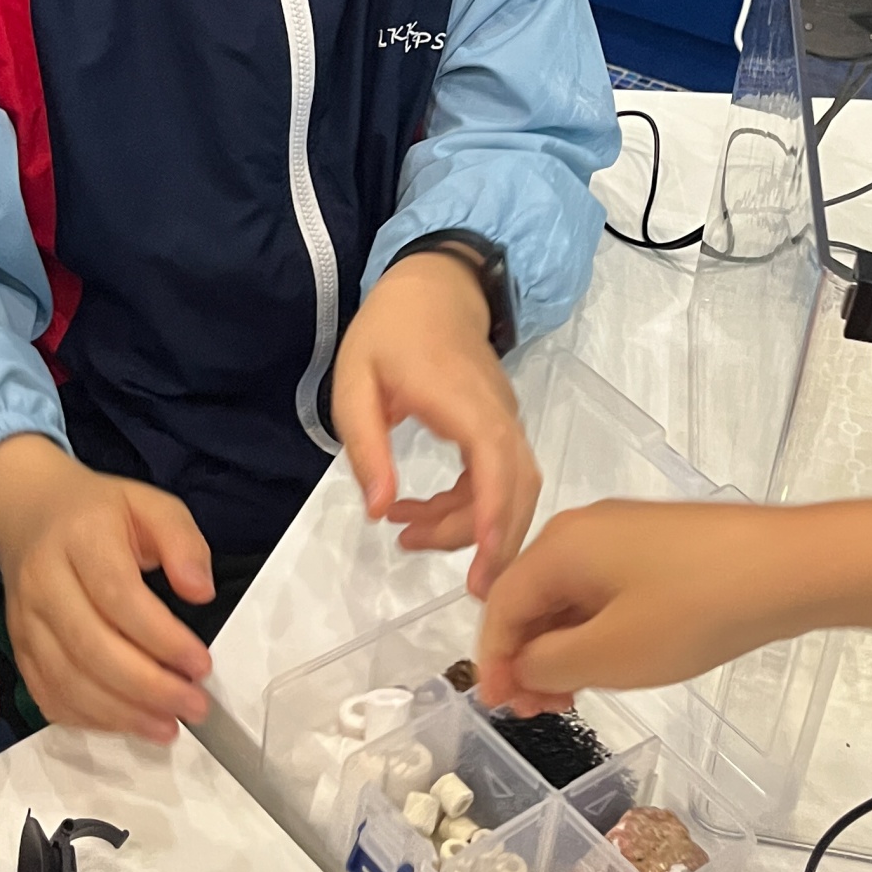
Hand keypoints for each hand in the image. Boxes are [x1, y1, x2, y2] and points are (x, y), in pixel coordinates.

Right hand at [0, 434, 213, 738]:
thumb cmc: (100, 513)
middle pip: (91, 648)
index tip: (201, 665)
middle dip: (148, 687)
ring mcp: (25, 621)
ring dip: (121, 713)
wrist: (29, 513)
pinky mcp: (20, 649)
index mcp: (81, 538)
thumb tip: (201, 591)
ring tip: (168, 726)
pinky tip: (128, 723)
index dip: (161, 638)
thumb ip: (183, 543)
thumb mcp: (152, 505)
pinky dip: (89, 719)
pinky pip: (49, 695)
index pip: (119, 597)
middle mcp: (44, 582)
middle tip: (194, 705)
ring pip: (67, 681)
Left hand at [332, 252, 539, 595]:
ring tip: (410, 537)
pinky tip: (421, 515)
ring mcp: (506, 419)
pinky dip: (472, 508)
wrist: (434, 288)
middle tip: (454, 584)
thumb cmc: (388, 332)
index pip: (493, 460)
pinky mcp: (502, 428)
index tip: (485, 563)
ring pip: (514, 488)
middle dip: (492, 541)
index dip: (492, 514)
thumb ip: (367, 446)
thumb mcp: (354, 384)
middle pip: (516, 486)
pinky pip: (502, 478)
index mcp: (460, 397)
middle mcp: (497, 412)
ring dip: (475, 527)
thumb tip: (378, 509)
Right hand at [476, 500, 792, 709]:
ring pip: (568, 597)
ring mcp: (621, 534)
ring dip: (560, 649)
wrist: (787, 567)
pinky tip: (610, 664)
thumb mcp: (611, 653)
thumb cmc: (694, 611)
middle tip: (540, 712)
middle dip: (526, 657)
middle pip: (532, 597)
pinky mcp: (655, 546)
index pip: (501, 606)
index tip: (501, 710)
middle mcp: (581, 529)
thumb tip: (520, 665)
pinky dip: (593, 630)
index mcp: (559, 546)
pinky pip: (602, 590)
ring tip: (573, 697)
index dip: (493, 662)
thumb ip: (548, 664)